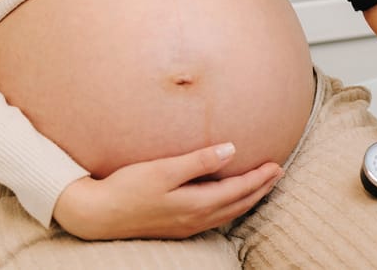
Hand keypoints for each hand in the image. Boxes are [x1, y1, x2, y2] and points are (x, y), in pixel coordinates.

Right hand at [53, 143, 282, 239]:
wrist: (99, 215)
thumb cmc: (127, 188)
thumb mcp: (163, 170)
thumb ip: (198, 161)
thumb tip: (231, 150)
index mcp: (196, 204)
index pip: (238, 190)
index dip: (259, 178)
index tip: (276, 165)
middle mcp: (196, 218)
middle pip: (239, 204)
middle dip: (260, 188)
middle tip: (278, 173)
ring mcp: (187, 225)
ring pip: (229, 213)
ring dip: (248, 199)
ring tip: (261, 186)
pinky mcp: (177, 226)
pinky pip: (216, 217)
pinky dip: (231, 206)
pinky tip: (229, 201)